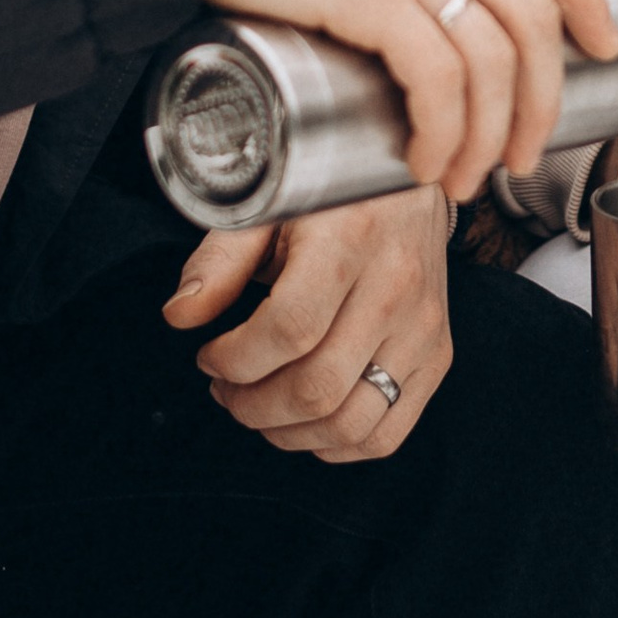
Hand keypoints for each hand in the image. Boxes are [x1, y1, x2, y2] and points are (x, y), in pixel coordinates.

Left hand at [164, 183, 451, 460]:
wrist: (411, 171)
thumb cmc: (330, 189)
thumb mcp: (268, 205)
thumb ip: (220, 260)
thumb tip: (180, 316)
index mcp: (349, 241)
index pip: (290, 329)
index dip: (234, 359)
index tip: (208, 356)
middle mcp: (395, 288)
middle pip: (318, 386)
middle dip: (251, 405)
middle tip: (225, 389)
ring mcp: (423, 328)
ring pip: (351, 423)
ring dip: (287, 432)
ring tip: (257, 405)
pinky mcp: (438, 355)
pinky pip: (387, 433)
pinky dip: (336, 446)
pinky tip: (304, 421)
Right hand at [165, 0, 617, 206]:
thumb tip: (390, 5)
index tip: (600, 46)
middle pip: (532, 14)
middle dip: (542, 97)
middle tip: (520, 156)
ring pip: (491, 57)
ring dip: (488, 133)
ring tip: (460, 179)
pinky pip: (436, 75)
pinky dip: (444, 129)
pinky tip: (425, 160)